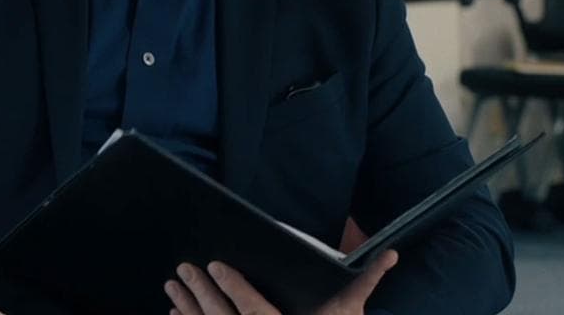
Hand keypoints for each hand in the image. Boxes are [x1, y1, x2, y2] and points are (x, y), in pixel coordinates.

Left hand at [164, 250, 396, 314]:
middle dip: (203, 294)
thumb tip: (390, 254)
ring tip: (173, 285)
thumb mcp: (352, 311)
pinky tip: (176, 312)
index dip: (235, 289)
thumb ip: (367, 282)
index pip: (256, 313)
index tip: (216, 265)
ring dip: (189, 309)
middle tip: (185, 269)